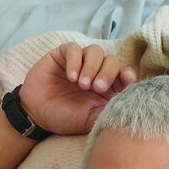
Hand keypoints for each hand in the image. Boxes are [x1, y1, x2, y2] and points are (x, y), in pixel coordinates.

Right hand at [19, 43, 136, 134]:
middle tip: (98, 88)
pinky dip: (75, 61)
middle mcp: (95, 73)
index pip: (123, 75)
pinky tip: (71, 77)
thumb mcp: (92, 120)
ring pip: (95, 51)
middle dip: (107, 72)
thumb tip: (130, 103)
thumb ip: (109, 110)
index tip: (127, 79)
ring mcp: (79, 63)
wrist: (38, 117)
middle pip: (111, 61)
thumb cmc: (66, 119)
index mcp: (107, 89)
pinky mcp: (62, 55)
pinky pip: (74, 49)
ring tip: (82, 84)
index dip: (127, 74)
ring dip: (91, 66)